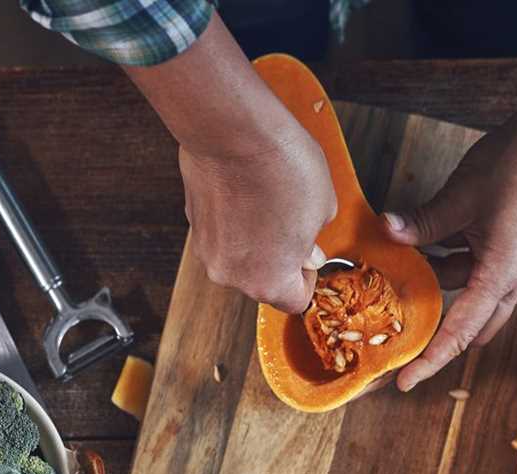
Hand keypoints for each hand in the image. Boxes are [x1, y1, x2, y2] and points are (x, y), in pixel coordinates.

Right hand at [180, 122, 336, 313]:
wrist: (234, 130)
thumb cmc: (282, 168)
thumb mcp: (324, 208)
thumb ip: (313, 240)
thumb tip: (305, 248)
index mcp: (268, 282)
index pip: (294, 300)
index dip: (308, 278)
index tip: (311, 258)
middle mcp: (231, 276)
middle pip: (261, 280)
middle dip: (279, 257)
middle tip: (292, 223)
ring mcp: (206, 250)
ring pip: (238, 256)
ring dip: (254, 239)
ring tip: (267, 200)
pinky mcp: (192, 222)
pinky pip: (221, 232)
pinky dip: (233, 220)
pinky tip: (246, 190)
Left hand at [384, 118, 516, 390]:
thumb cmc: (512, 170)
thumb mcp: (459, 198)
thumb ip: (422, 223)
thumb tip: (386, 232)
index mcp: (498, 279)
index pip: (457, 333)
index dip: (428, 359)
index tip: (403, 383)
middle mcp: (509, 283)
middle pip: (468, 328)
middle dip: (437, 337)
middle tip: (400, 344)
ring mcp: (512, 269)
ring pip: (469, 298)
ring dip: (440, 293)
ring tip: (402, 287)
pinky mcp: (509, 253)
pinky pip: (473, 274)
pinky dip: (449, 270)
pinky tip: (422, 253)